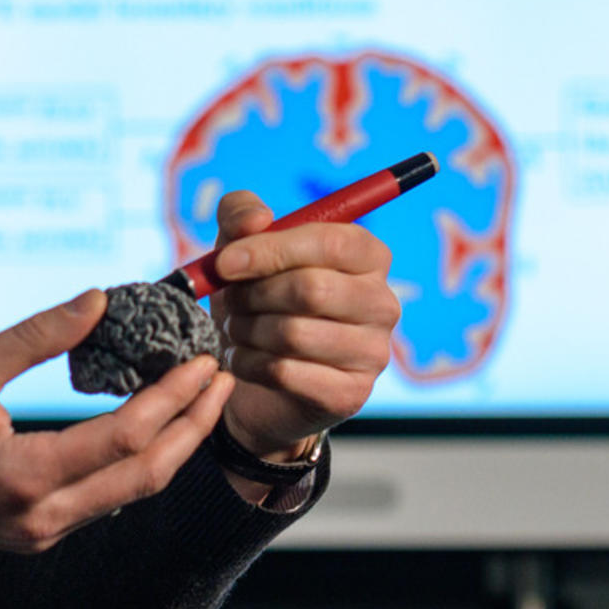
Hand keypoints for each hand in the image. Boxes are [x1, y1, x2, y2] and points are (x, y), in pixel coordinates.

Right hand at [0, 290, 232, 553]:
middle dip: (193, 426)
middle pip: (147, 475)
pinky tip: (147, 420)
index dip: (174, 397)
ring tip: (197, 393)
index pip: (127, 437)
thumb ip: (36, 335)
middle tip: (223, 376)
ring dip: (170, 443)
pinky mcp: (36, 532)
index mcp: (27, 476)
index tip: (204, 359)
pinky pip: (104, 498)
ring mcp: (42, 532)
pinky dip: (135, 458)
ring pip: (130, 491)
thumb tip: (98, 298)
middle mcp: (45, 516)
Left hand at [209, 191, 399, 460]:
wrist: (261, 378)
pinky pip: (286, 372)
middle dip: (254, 294)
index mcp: (368, 255)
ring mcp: (373, 352)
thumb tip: (258, 218)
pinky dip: (248, 363)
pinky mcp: (351, 393)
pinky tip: (242, 358)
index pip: (330, 242)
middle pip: (311, 289)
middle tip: (231, 301)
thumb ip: (242, 215)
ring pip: (294, 333)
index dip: (272, 249)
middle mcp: (383, 302)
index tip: (225, 262)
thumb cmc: (259, 299)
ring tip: (236, 328)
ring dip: (247, 329)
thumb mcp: (242, 249)